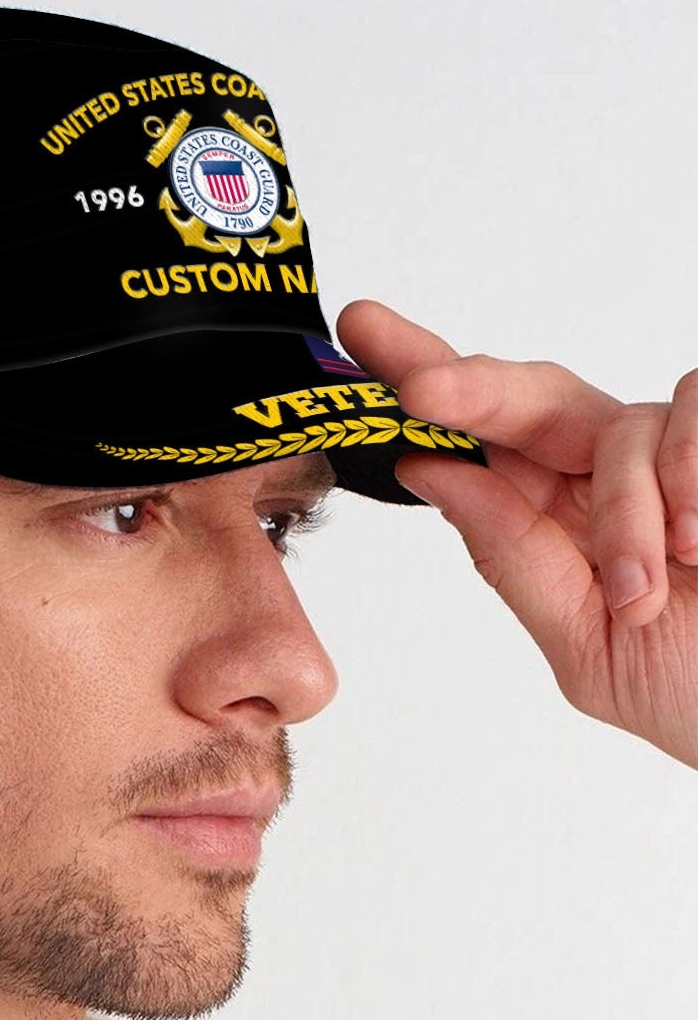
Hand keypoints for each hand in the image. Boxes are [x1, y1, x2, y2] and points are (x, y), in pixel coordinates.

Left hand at [336, 299, 697, 770]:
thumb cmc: (694, 689)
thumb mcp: (583, 638)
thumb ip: (512, 553)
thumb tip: (425, 469)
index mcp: (554, 515)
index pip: (476, 438)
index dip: (420, 378)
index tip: (357, 330)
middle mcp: (606, 472)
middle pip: (523, 396)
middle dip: (464, 388)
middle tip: (417, 389)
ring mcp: (677, 450)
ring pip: (612, 425)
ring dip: (622, 514)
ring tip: (644, 590)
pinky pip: (687, 411)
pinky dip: (688, 481)